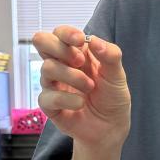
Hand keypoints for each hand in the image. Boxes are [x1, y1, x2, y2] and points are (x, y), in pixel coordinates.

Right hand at [32, 26, 131, 148]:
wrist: (111, 127)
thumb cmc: (112, 97)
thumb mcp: (117, 75)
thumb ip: (110, 55)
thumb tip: (93, 40)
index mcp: (77, 52)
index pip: (60, 33)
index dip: (66, 32)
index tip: (80, 40)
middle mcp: (61, 64)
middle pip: (41, 41)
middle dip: (60, 48)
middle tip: (80, 61)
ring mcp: (53, 84)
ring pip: (47, 68)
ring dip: (72, 76)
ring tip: (90, 87)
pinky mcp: (49, 104)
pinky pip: (47, 96)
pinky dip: (67, 99)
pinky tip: (80, 103)